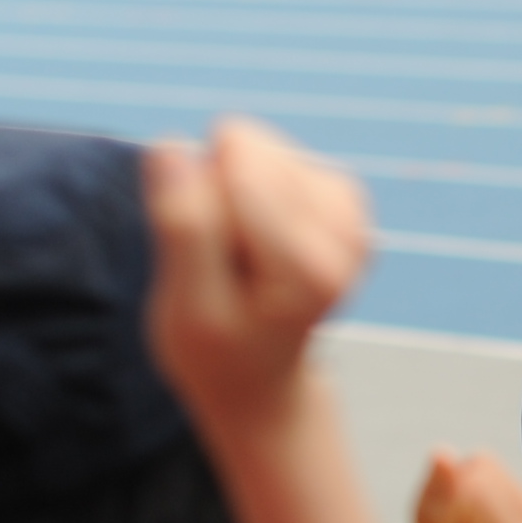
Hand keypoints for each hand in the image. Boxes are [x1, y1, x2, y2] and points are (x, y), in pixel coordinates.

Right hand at [144, 119, 369, 444]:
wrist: (258, 377)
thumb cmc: (216, 349)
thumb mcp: (188, 308)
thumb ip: (184, 229)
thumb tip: (171, 145)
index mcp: (312, 270)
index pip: (234, 172)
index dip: (193, 199)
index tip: (204, 257)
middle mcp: (348, 235)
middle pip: (247, 149)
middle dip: (216, 194)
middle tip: (223, 258)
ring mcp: (350, 212)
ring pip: (257, 145)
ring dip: (232, 193)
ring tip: (240, 254)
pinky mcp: (342, 193)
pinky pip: (270, 152)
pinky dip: (251, 187)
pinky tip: (256, 239)